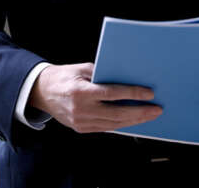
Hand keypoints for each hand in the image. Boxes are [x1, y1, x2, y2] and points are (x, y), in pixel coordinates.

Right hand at [28, 62, 162, 133]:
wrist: (41, 91)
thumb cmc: (64, 75)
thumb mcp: (82, 69)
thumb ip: (102, 75)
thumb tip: (126, 79)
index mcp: (81, 92)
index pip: (113, 94)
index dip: (133, 94)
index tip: (149, 94)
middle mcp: (81, 110)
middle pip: (117, 113)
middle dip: (140, 112)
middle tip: (157, 109)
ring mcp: (81, 122)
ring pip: (114, 124)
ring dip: (134, 121)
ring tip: (149, 116)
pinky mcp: (81, 128)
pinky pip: (106, 127)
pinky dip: (121, 124)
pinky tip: (132, 120)